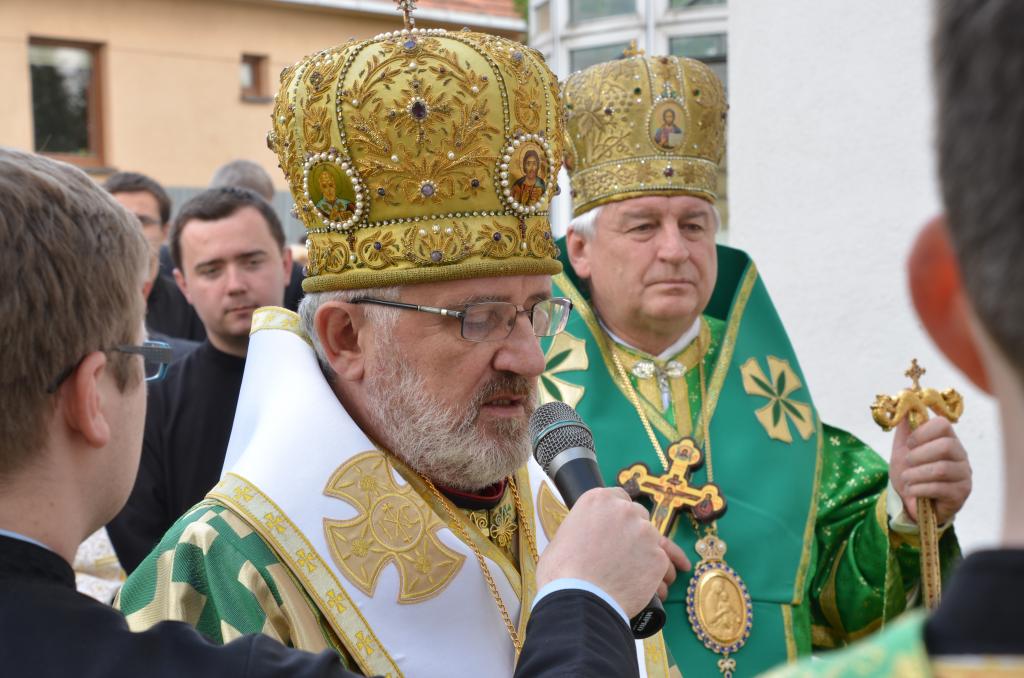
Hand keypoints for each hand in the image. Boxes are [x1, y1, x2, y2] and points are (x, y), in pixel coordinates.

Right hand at [536, 488, 684, 617]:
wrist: (579, 600)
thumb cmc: (562, 572)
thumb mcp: (562, 536)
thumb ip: (582, 527)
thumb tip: (585, 536)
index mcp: (598, 500)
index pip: (618, 498)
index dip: (616, 516)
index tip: (614, 529)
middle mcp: (624, 510)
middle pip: (637, 515)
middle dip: (631, 532)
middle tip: (620, 552)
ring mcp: (645, 533)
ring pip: (651, 539)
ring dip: (643, 552)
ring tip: (629, 573)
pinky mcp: (658, 557)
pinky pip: (660, 562)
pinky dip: (653, 573)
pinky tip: (638, 585)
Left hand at [889, 417, 971, 524]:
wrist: (910, 502)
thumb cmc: (910, 473)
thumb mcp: (902, 449)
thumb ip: (905, 428)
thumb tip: (905, 397)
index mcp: (947, 439)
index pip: (943, 424)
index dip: (922, 432)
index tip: (909, 443)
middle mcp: (960, 455)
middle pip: (946, 445)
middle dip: (919, 454)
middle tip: (907, 463)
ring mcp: (963, 475)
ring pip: (941, 469)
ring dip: (916, 474)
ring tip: (906, 479)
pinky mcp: (961, 494)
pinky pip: (940, 488)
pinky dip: (919, 488)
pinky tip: (912, 490)